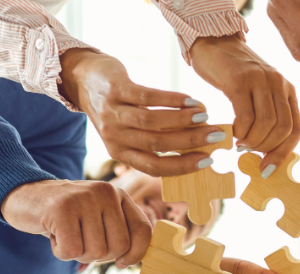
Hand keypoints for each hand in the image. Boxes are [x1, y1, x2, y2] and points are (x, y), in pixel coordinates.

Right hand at [1, 179, 151, 266]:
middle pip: (119, 247)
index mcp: (118, 195)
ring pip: (96, 251)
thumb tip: (132, 260)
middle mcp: (105, 192)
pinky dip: (60, 252)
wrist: (25, 195)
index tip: (122, 262)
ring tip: (66, 235)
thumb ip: (119, 233)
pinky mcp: (61, 209)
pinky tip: (54, 235)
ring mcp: (83, 198)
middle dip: (100, 256)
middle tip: (82, 242)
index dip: (136, 253)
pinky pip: (71, 251)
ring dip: (78, 253)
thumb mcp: (98, 218)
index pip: (143, 230)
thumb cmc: (66, 215)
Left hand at [59, 49, 225, 175]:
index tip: (208, 160)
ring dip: (183, 120)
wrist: (84, 79)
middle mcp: (115, 136)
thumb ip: (155, 140)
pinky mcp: (115, 89)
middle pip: (157, 145)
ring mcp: (113, 113)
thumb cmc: (116, 109)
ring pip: (152, 122)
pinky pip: (147, 97)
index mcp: (120, 153)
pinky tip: (190, 100)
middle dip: (191, 141)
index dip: (183, 166)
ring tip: (205, 116)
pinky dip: (172, 100)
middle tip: (216, 135)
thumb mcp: (128, 132)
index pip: (154, 167)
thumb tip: (195, 145)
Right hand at [189, 34, 299, 176]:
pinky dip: (240, 131)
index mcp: (287, 90)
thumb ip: (267, 116)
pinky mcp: (239, 80)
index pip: (296, 130)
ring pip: (266, 124)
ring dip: (251, 141)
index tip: (267, 169)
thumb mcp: (259, 94)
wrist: (214, 42)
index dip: (283, 154)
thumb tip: (267, 154)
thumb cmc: (234, 76)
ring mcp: (260, 80)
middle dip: (265, 148)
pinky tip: (232, 132)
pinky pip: (246, 115)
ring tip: (239, 142)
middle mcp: (279, 83)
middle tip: (248, 150)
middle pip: (283, 129)